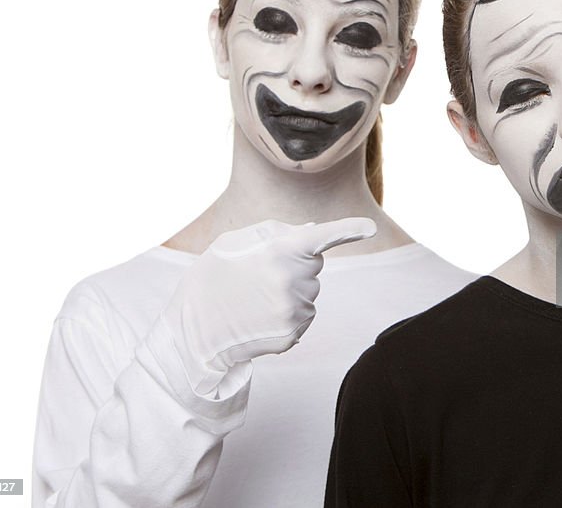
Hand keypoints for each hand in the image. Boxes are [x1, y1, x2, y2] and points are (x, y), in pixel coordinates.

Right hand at [162, 217, 375, 393]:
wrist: (190, 331)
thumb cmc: (212, 278)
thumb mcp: (235, 242)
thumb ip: (278, 231)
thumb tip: (315, 232)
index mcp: (279, 251)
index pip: (323, 237)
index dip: (349, 229)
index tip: (370, 227)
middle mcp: (292, 281)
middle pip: (314, 266)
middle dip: (295, 265)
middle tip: (259, 274)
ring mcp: (294, 311)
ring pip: (310, 292)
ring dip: (291, 290)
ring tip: (255, 297)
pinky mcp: (293, 334)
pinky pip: (304, 315)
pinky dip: (287, 313)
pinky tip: (259, 315)